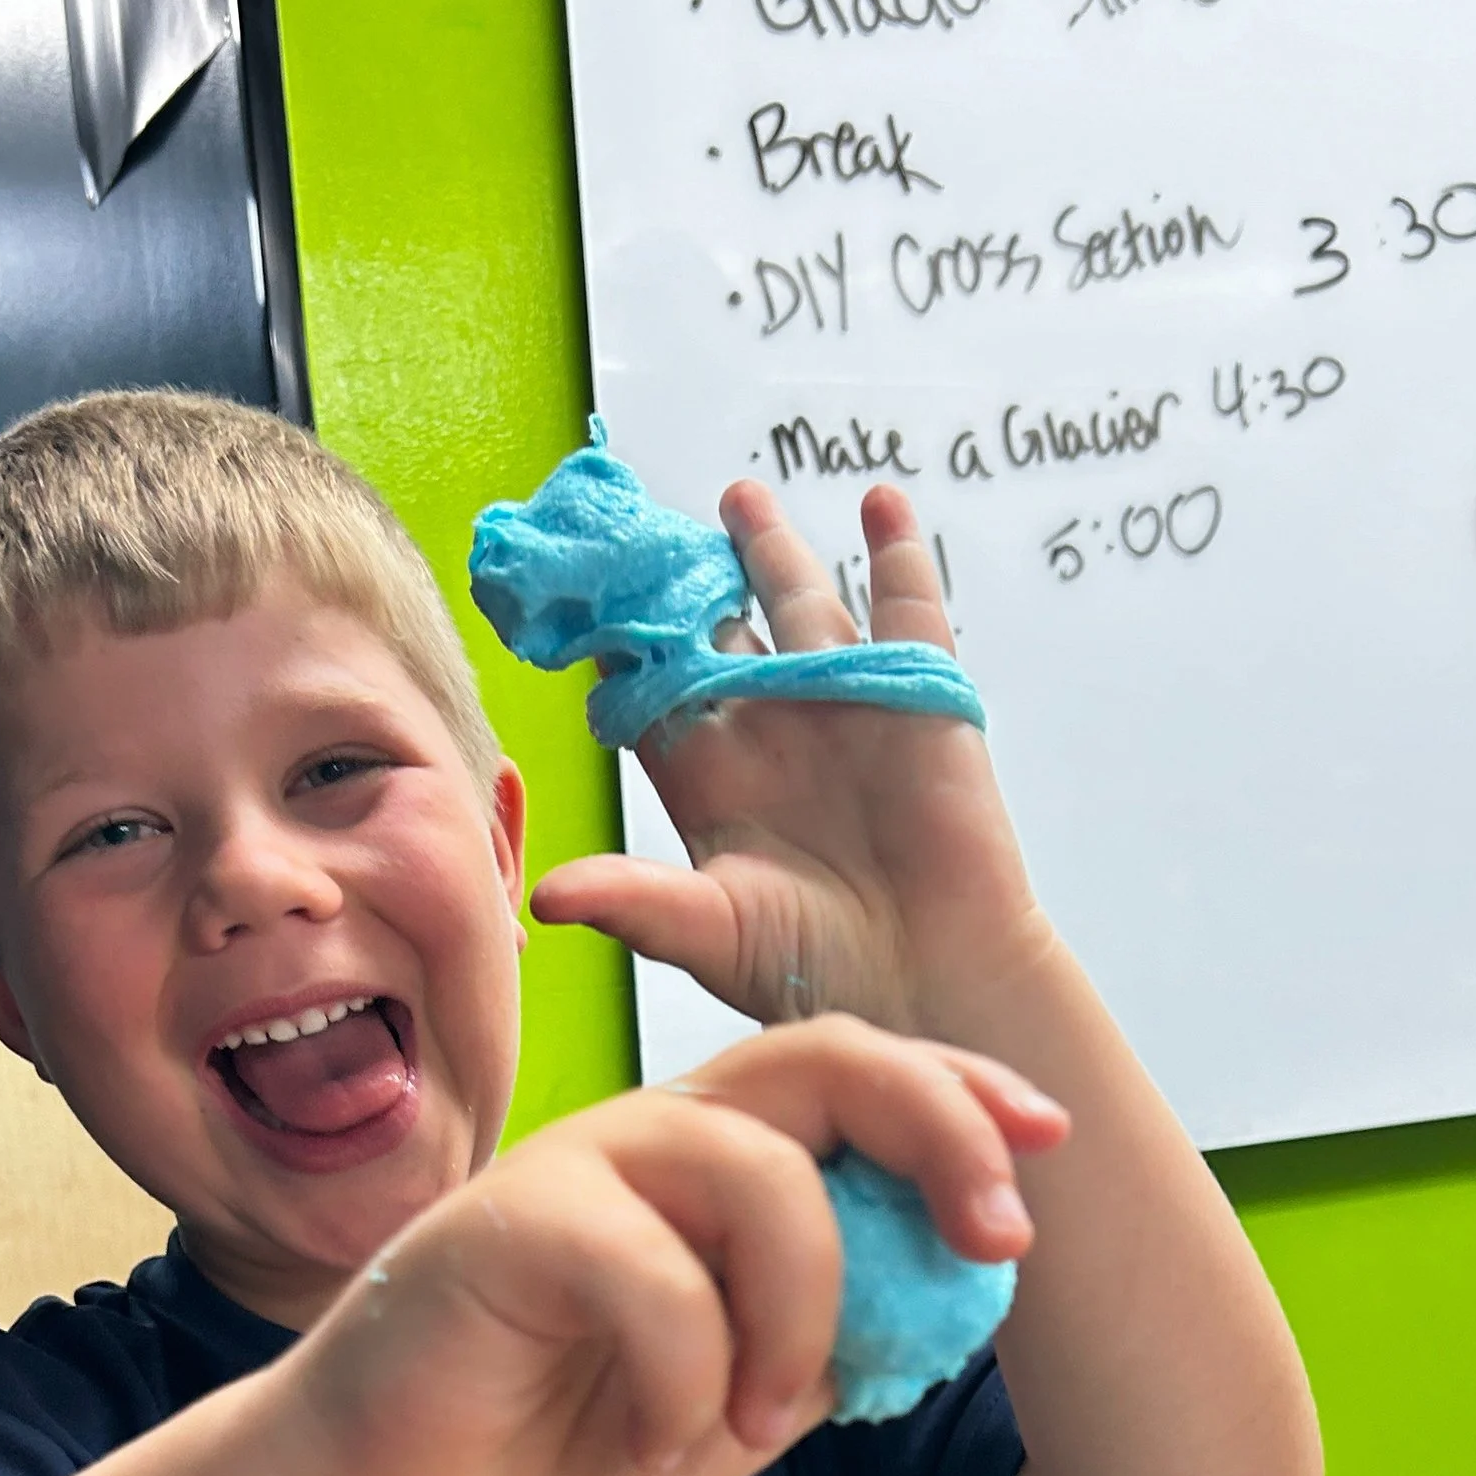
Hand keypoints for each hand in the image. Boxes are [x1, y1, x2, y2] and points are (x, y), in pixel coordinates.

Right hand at [272, 1015, 1066, 1475]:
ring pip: (757, 1170)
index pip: (858, 1078)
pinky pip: (652, 1272)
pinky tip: (658, 1439)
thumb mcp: (748, 1398)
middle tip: (993, 1244)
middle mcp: (659, 1134)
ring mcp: (580, 1163)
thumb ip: (837, 1339)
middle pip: (825, 1060)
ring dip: (800, 1311)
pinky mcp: (507, 1221)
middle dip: (940, 1134)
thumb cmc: (566, 1433)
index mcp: (721, 1159)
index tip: (1051, 1140)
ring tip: (760, 1421)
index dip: (962, 1095)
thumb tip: (951, 1294)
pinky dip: (687, 1374)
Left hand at [529, 481, 1051, 1038]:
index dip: (612, 639)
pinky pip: (907, 609)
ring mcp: (843, 707)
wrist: (932, 983)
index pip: (646, 688)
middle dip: (681, 576)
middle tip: (638, 520)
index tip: (568, 582)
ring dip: (769, 546)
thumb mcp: (715, 934)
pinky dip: (899, 554)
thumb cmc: (818, 970)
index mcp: (709, 777)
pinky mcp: (919, 697)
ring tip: (738, 493)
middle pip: (714, 630)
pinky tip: (882, 501)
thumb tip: (543, 896)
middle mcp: (769, 731)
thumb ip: (636, 901)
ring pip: (798, 603)